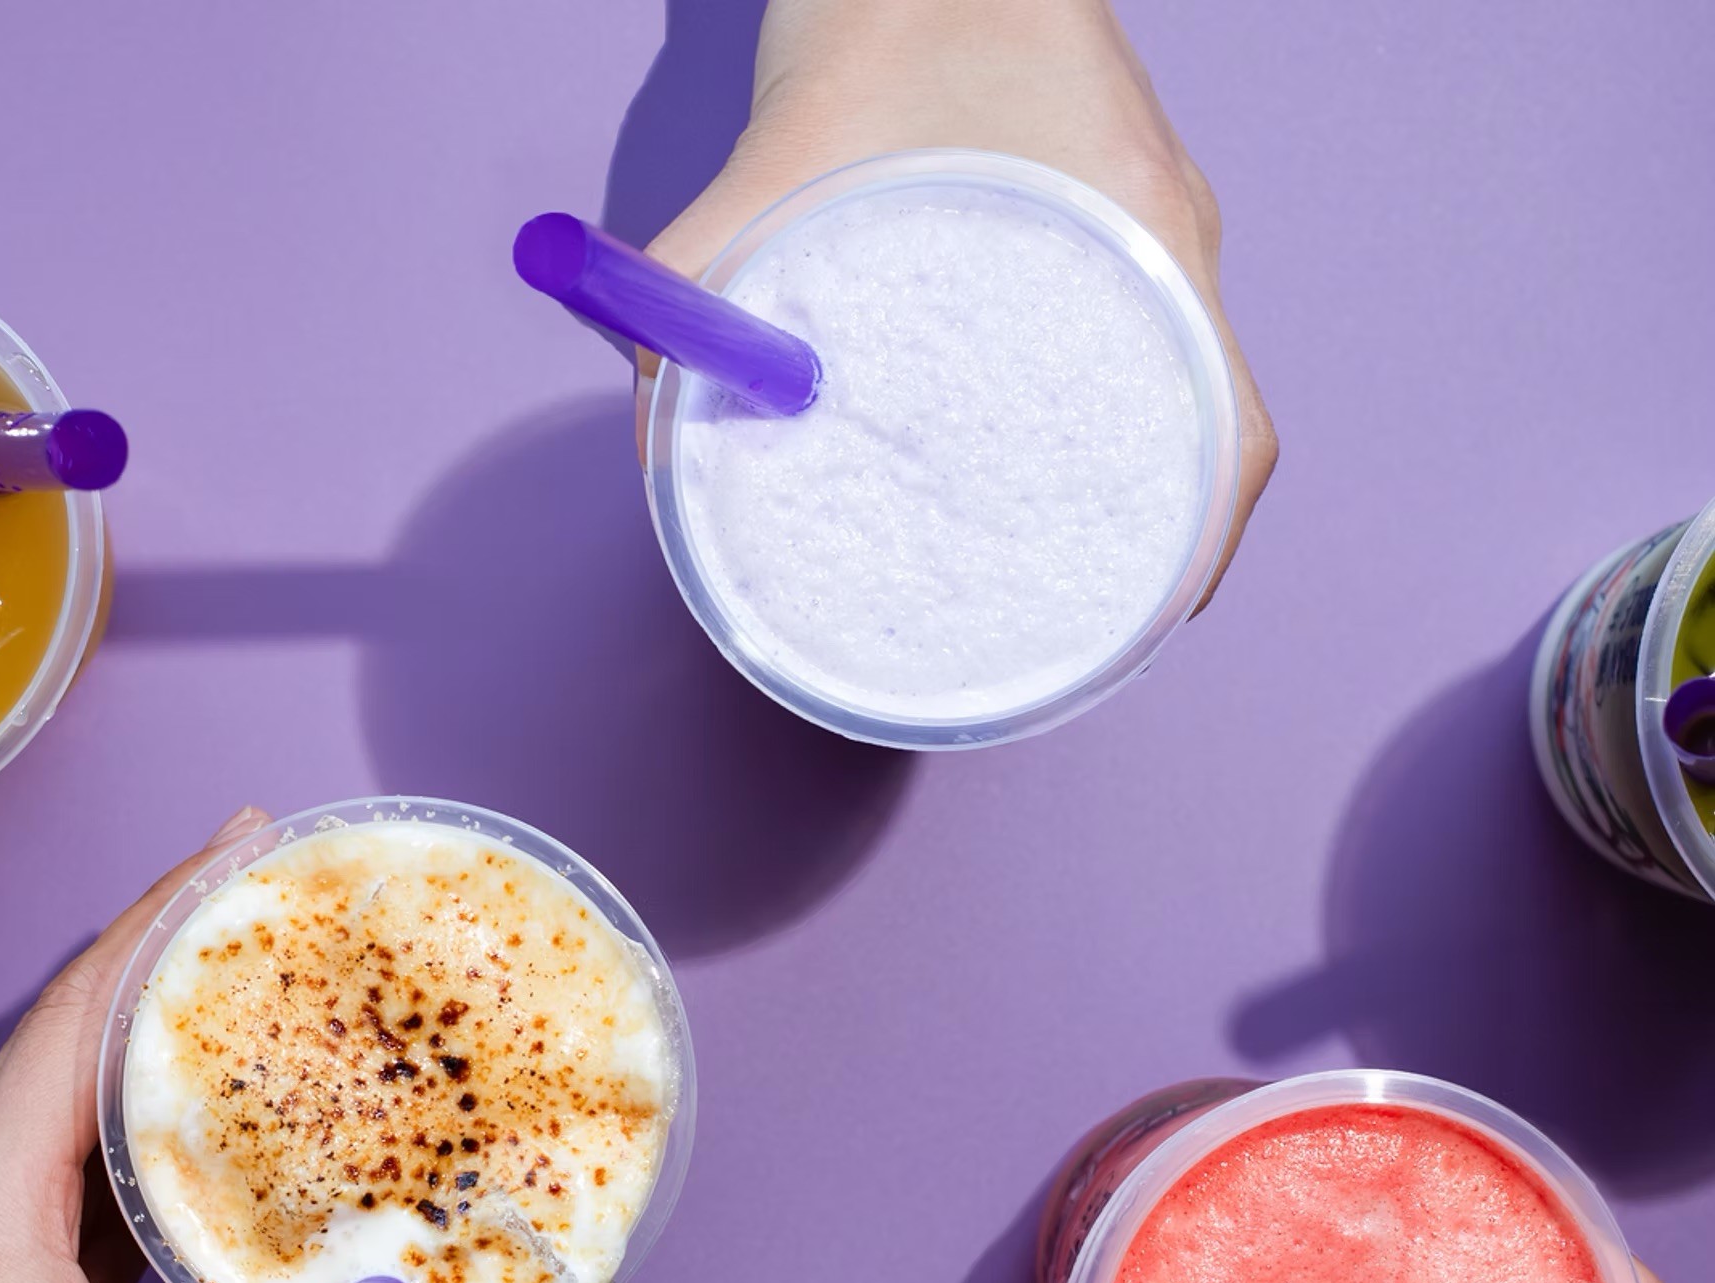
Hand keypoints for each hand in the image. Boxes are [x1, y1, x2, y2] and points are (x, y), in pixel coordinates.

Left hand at [0, 808, 520, 1282]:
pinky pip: (35, 1177)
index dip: (161, 918)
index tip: (244, 843)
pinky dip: (112, 1132)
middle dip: (156, 952)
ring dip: (130, 1041)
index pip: (71, 1022)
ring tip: (237, 992)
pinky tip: (184, 1133)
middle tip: (261, 893)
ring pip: (40, 1106)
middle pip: (52, 1040)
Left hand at [640, 0, 1276, 601]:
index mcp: (1139, 228)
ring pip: (1176, 380)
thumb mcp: (782, 151)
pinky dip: (1098, 403)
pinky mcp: (1113, 210)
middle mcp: (1169, 235)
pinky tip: (1016, 447)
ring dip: (1133, 473)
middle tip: (1077, 612)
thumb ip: (701, 276)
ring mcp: (1151, 221)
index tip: (1148, 617)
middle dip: (1158, 532)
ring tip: (1051, 557)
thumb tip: (654, 429)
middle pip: (1208, 422)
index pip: (1232, 424)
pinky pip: (1135, 329)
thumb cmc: (886, 8)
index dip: (1204, 543)